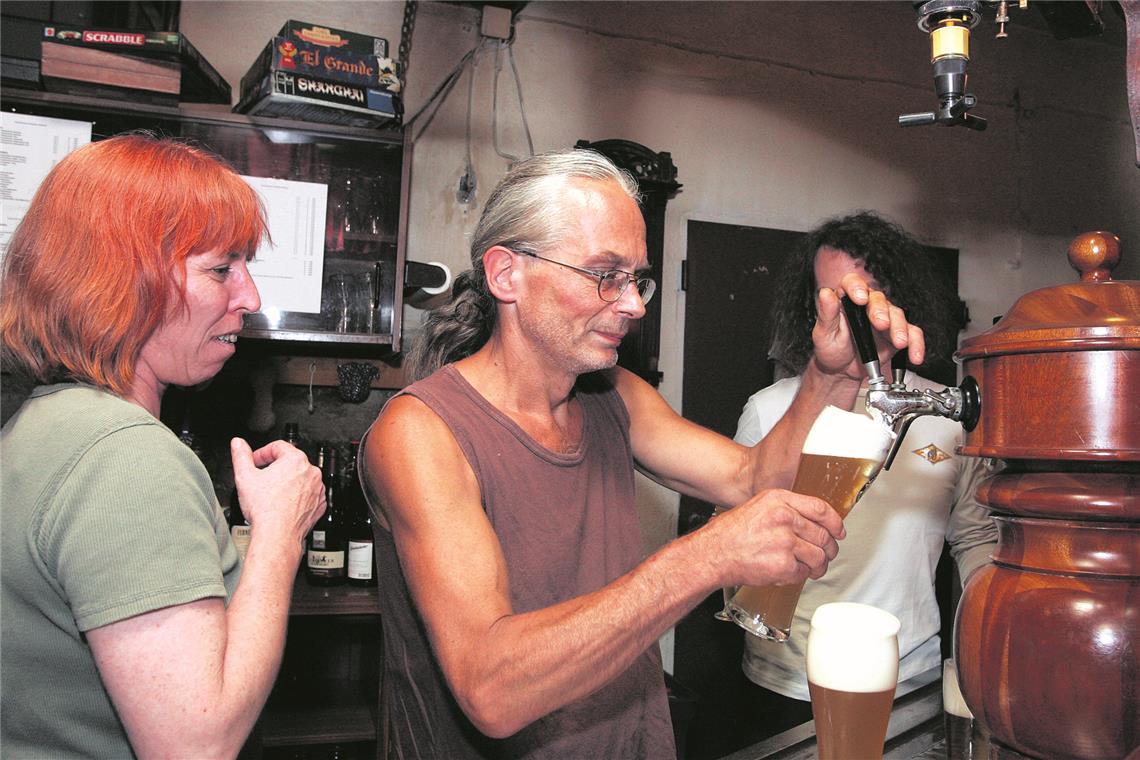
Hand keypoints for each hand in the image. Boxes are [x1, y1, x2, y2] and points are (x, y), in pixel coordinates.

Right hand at [231, 438, 324, 548]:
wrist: (277, 535)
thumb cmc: (265, 509)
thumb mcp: (244, 477)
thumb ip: (241, 456)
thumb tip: (238, 444)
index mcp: (295, 460)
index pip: (278, 447)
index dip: (262, 453)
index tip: (255, 462)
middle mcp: (311, 472)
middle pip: (290, 462)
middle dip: (274, 468)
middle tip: (261, 479)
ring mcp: (317, 489)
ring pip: (300, 478)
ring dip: (287, 482)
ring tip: (272, 494)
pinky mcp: (319, 504)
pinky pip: (308, 494)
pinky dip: (298, 496)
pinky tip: (284, 503)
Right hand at [709, 489, 844, 586]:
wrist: (713, 554)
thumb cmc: (730, 533)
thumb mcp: (758, 507)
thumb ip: (785, 510)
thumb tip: (811, 521)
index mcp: (779, 500)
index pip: (820, 508)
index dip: (835, 522)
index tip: (839, 530)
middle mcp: (784, 518)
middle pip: (823, 534)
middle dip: (829, 548)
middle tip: (827, 554)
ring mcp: (785, 542)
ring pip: (819, 556)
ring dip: (819, 565)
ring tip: (812, 567)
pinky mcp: (783, 565)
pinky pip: (803, 572)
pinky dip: (799, 575)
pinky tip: (789, 571)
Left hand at [811, 273, 924, 380]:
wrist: (841, 372)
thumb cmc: (831, 349)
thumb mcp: (823, 334)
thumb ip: (826, 314)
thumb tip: (825, 293)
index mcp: (847, 300)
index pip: (852, 283)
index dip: (857, 287)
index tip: (860, 298)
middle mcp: (868, 306)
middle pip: (879, 299)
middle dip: (882, 311)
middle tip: (881, 324)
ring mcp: (885, 318)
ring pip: (898, 315)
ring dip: (900, 328)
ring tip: (899, 342)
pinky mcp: (898, 333)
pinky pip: (912, 334)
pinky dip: (916, 344)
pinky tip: (915, 354)